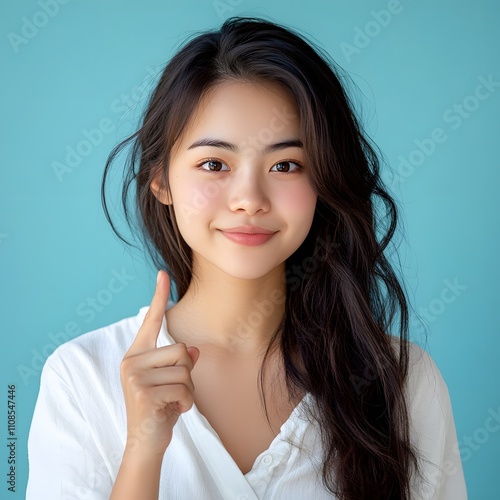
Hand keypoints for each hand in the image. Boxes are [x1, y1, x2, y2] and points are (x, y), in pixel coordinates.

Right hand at [120, 270, 199, 457]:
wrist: (145, 443)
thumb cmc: (160, 409)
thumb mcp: (173, 383)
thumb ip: (181, 364)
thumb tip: (194, 350)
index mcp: (138, 354)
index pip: (152, 320)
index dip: (159, 296)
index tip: (163, 274)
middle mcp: (132, 360)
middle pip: (182, 350)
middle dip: (187, 374)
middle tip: (173, 393)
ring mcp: (135, 375)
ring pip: (186, 370)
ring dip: (188, 391)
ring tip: (172, 403)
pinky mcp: (143, 391)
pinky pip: (184, 389)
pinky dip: (187, 403)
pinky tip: (172, 412)